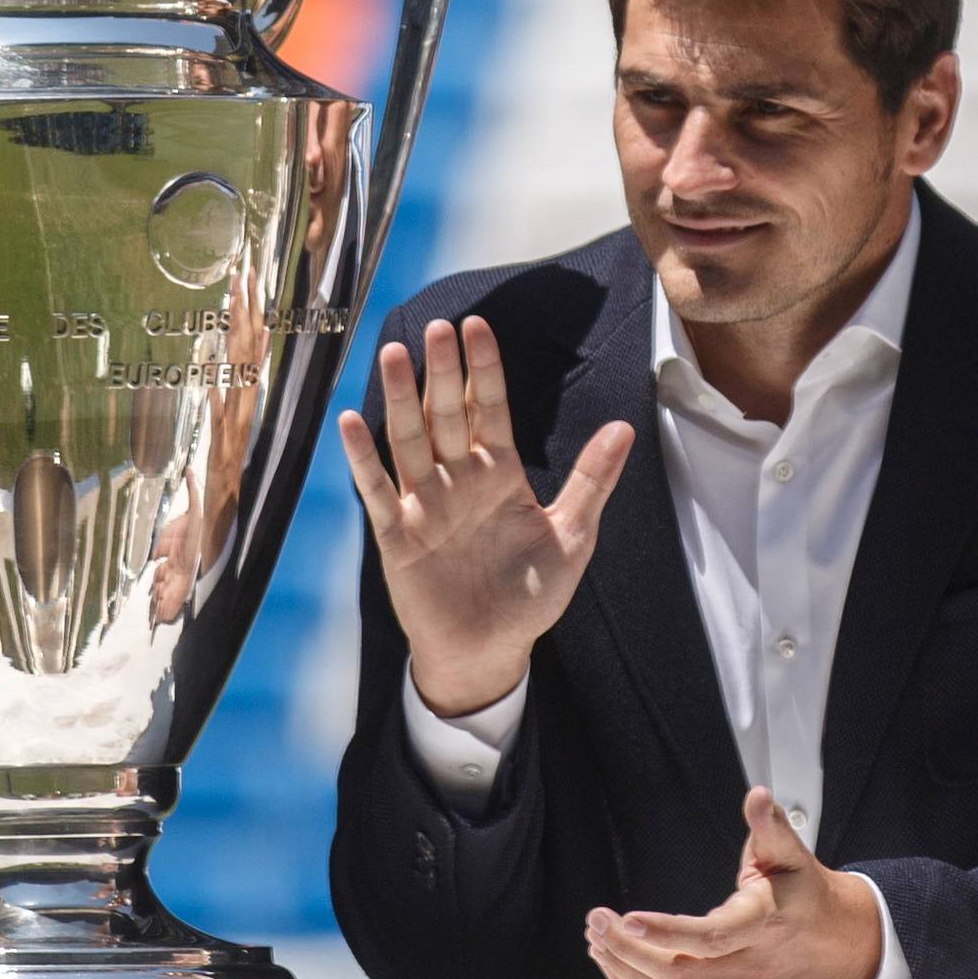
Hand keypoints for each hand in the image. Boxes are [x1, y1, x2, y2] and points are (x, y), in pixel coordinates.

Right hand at [338, 315, 633, 715]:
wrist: (491, 651)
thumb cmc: (532, 596)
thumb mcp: (572, 535)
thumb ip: (593, 480)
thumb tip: (625, 427)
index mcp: (499, 473)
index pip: (490, 409)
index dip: (484, 370)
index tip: (478, 327)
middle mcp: (458, 480)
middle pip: (446, 415)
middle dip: (442, 372)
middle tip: (437, 327)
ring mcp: (425, 505)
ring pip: (408, 441)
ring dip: (399, 399)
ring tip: (392, 355)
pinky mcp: (397, 536)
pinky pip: (378, 491)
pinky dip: (363, 459)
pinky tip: (352, 422)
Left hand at [585, 787, 884, 978]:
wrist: (841, 946)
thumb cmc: (809, 897)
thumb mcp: (794, 853)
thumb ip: (770, 824)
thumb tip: (757, 796)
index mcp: (761, 925)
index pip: (710, 936)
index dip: (666, 932)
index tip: (629, 917)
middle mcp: (747, 966)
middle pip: (677, 972)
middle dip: (628, 950)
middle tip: (597, 923)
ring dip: (626, 972)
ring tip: (598, 942)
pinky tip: (619, 967)